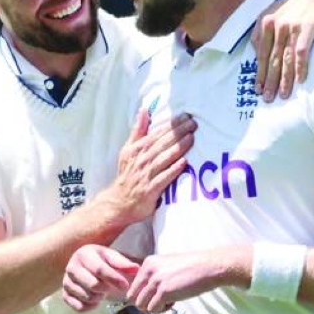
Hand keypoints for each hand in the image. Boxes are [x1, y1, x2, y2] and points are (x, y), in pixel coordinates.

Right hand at [63, 245, 139, 312]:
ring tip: (102, 291)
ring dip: (99, 297)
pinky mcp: (65, 295)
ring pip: (87, 297)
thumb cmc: (102, 262)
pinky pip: (79, 307)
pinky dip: (90, 306)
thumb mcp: (113, 258)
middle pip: (93, 285)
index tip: (125, 286)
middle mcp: (72, 267)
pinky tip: (95, 299)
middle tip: (110, 288)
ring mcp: (66, 282)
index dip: (114, 279)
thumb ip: (123, 263)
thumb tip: (135, 269)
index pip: (99, 269)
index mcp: (84, 254)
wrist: (87, 268)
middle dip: (106, 289)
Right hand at [103, 109, 195, 223]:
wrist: (119, 202)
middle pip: (162, 143)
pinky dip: (173, 170)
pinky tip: (184, 163)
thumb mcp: (128, 150)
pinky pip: (164, 178)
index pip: (156, 134)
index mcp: (138, 149)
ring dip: (178, 148)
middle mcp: (142, 160)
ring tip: (191, 138)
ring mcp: (146, 175)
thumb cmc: (127, 175)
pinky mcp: (150, 190)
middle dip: (178, 132)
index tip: (185, 116)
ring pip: (164, 158)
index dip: (171, 124)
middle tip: (193, 124)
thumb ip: (138, 131)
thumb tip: (144, 110)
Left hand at [126, 246, 250, 311]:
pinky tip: (174, 302)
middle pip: (134, 298)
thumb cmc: (192, 268)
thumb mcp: (167, 266)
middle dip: (146, 303)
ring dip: (154, 308)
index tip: (154, 297)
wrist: (209, 266)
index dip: (143, 296)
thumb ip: (154, 276)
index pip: (133, 286)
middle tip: (160, 302)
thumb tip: (145, 293)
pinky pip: (153, 309)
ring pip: (142, 305)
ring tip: (168, 301)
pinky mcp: (164, 292)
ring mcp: (156, 281)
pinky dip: (162, 310)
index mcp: (148, 263)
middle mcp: (149, 270)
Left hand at [252, 0, 313, 100]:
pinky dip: (300, 67)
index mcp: (266, 22)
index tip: (257, 90)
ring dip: (284, 79)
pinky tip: (300, 80)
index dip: (259, 73)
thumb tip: (256, 54)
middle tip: (268, 98)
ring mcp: (292, 26)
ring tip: (283, 95)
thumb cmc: (295, 9)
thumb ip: (264, 32)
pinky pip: (302, 52)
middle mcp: (277, 24)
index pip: (261, 54)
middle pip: (272, 59)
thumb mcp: (276, 14)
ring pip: (286, 58)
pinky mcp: (308, 28)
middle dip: (269, 81)